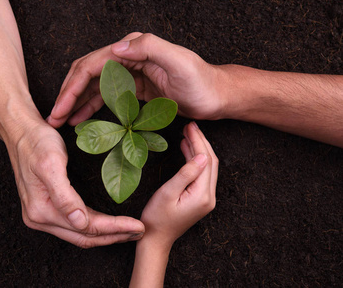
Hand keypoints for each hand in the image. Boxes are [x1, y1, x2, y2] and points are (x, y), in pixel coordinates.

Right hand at [4, 118, 144, 247]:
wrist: (21, 132)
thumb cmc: (37, 142)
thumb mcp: (51, 164)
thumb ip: (64, 195)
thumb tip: (80, 222)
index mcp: (41, 210)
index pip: (87, 227)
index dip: (115, 228)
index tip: (138, 226)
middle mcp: (39, 219)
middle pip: (84, 237)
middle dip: (114, 236)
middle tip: (139, 231)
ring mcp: (41, 216)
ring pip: (80, 234)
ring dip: (106, 235)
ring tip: (129, 231)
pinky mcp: (45, 210)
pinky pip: (74, 226)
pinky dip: (94, 227)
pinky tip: (108, 223)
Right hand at [48, 33, 225, 127]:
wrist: (215, 96)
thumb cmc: (200, 81)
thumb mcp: (178, 61)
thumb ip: (148, 48)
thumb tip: (115, 48)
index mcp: (133, 48)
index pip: (92, 65)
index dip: (73, 87)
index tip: (60, 108)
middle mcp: (127, 57)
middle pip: (87, 75)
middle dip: (68, 95)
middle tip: (54, 117)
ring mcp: (129, 74)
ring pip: (93, 88)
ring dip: (76, 103)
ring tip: (61, 121)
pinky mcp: (134, 89)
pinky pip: (106, 98)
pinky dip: (92, 108)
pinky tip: (81, 119)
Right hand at [140, 122, 217, 248]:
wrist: (156, 239)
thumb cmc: (157, 218)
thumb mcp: (168, 192)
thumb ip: (186, 173)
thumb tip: (202, 155)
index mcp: (202, 195)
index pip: (206, 161)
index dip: (199, 141)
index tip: (190, 126)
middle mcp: (209, 197)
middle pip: (210, 162)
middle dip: (201, 142)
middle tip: (190, 126)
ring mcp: (206, 199)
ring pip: (207, 167)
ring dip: (199, 149)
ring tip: (188, 133)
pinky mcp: (200, 199)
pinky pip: (201, 175)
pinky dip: (195, 160)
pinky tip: (187, 150)